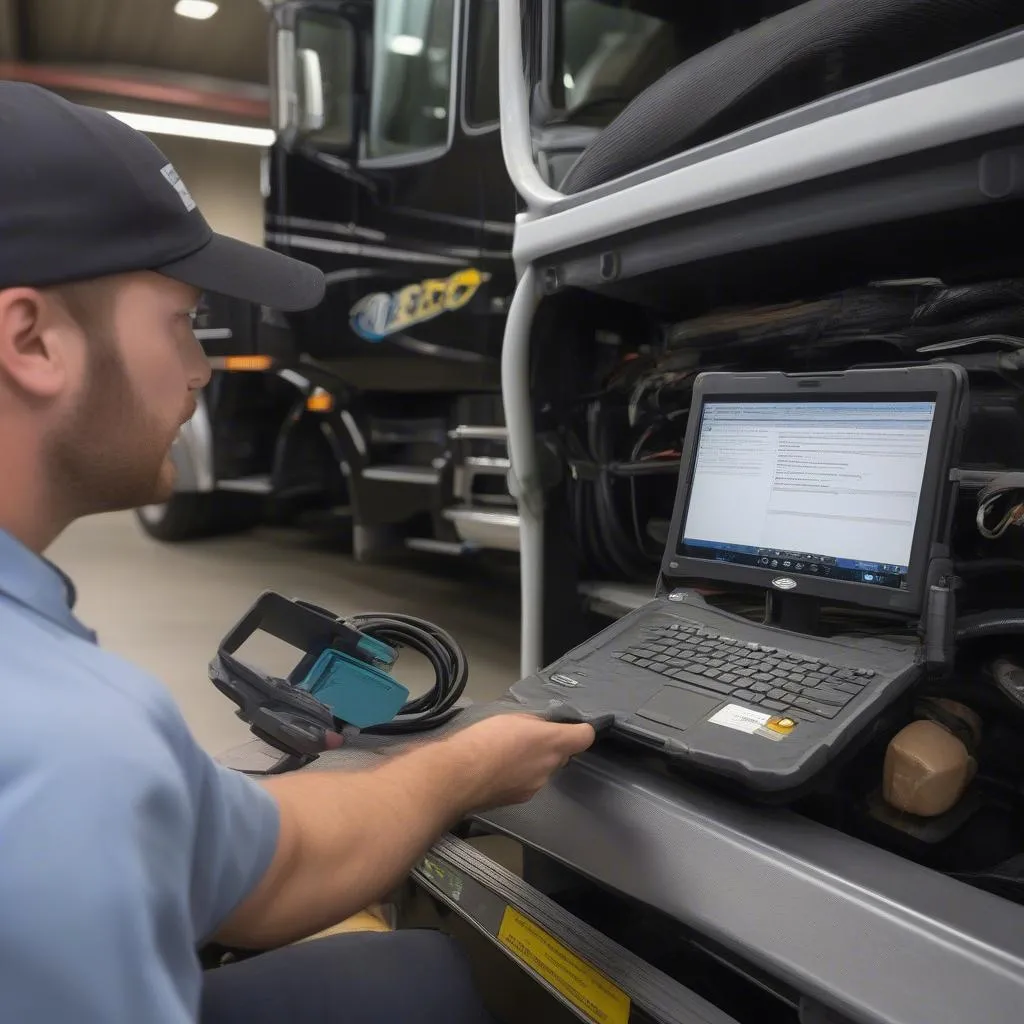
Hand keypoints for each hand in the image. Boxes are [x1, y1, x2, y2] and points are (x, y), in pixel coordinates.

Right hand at [445, 714, 595, 810]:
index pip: (585, 736)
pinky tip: (497, 769)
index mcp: (552, 742)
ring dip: (531, 762)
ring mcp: (535, 786)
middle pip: (561, 754)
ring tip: (505, 752)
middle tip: (524, 735)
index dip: (579, 729)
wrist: (456, 777)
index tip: (570, 725)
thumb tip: (542, 725)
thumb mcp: (511, 716)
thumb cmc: (481, 742)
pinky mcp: (519, 799)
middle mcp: (549, 767)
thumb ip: (534, 721)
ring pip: (543, 769)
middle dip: (548, 746)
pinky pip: (527, 783)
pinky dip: (517, 776)